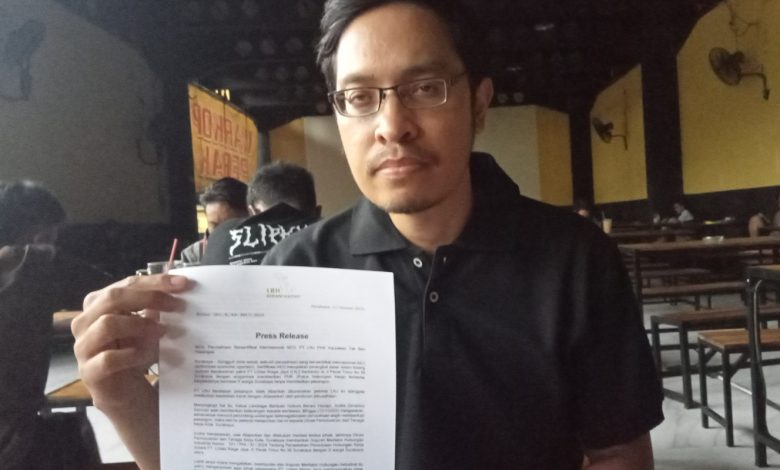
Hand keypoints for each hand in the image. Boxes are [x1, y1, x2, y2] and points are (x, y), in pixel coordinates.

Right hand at [72, 274, 190, 411]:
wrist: (125, 392)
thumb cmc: (134, 352)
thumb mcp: (147, 325)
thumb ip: (157, 307)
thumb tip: (181, 288)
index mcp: (99, 304)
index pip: (126, 284)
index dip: (155, 282)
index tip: (184, 283)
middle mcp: (85, 321)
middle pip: (113, 298)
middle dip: (149, 297)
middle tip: (178, 305)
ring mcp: (84, 347)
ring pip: (107, 324)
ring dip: (140, 325)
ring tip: (164, 331)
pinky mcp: (89, 372)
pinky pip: (108, 359)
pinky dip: (132, 355)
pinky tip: (150, 355)